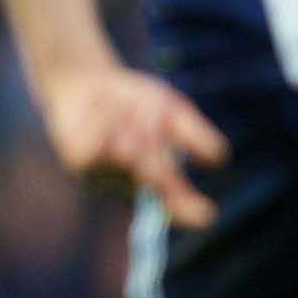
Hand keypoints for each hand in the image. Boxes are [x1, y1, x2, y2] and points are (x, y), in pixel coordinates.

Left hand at [35, 62, 229, 228]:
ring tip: (125, 110)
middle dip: (161, 152)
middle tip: (154, 132)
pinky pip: (100, 142)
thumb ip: (192, 133)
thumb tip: (218, 157)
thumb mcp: (171, 111)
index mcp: (162, 179)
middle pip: (158, 178)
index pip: (180, 206)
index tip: (205, 214)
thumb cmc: (135, 103)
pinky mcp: (79, 162)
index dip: (190, 211)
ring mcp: (106, 175)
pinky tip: (101, 111)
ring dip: (134, 124)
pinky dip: (106, 120)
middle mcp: (135, 184)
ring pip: (131, 153)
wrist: (88, 82)